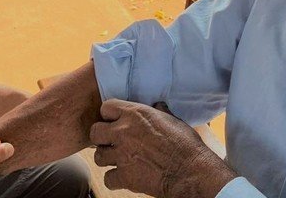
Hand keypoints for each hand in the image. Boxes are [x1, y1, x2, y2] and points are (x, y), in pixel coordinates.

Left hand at [90, 100, 234, 197]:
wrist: (191, 171)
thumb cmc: (185, 144)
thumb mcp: (172, 119)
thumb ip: (159, 111)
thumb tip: (158, 105)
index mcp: (135, 114)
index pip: (106, 107)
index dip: (109, 115)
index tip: (114, 122)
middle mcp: (124, 132)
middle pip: (95, 131)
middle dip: (101, 137)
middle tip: (111, 142)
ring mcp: (122, 155)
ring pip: (98, 156)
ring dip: (106, 159)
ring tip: (118, 160)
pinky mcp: (124, 176)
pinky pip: (107, 179)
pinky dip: (114, 180)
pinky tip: (124, 177)